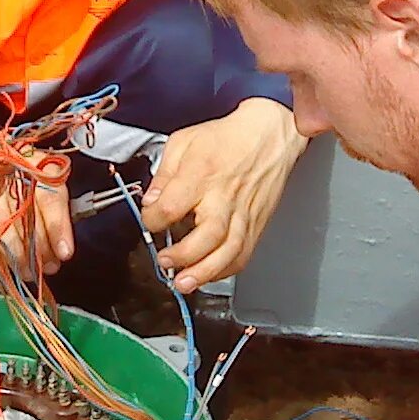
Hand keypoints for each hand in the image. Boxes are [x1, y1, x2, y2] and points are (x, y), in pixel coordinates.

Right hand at [0, 148, 73, 275]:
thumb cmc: (20, 169)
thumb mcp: (45, 176)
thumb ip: (56, 207)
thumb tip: (63, 247)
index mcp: (35, 165)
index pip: (49, 198)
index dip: (58, 228)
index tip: (65, 253)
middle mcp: (10, 176)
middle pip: (26, 218)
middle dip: (39, 249)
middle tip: (49, 266)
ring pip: (3, 229)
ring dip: (18, 256)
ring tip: (28, 272)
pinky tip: (6, 268)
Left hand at [144, 98, 307, 290]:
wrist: (269, 136)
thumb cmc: (227, 138)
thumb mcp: (183, 142)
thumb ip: (164, 173)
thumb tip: (150, 200)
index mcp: (204, 174)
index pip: (174, 205)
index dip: (154, 219)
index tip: (150, 221)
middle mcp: (226, 198)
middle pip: (208, 235)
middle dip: (184, 255)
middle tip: (165, 262)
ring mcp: (244, 214)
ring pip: (229, 252)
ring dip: (205, 272)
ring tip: (184, 283)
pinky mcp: (257, 225)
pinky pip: (244, 255)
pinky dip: (225, 271)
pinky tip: (208, 275)